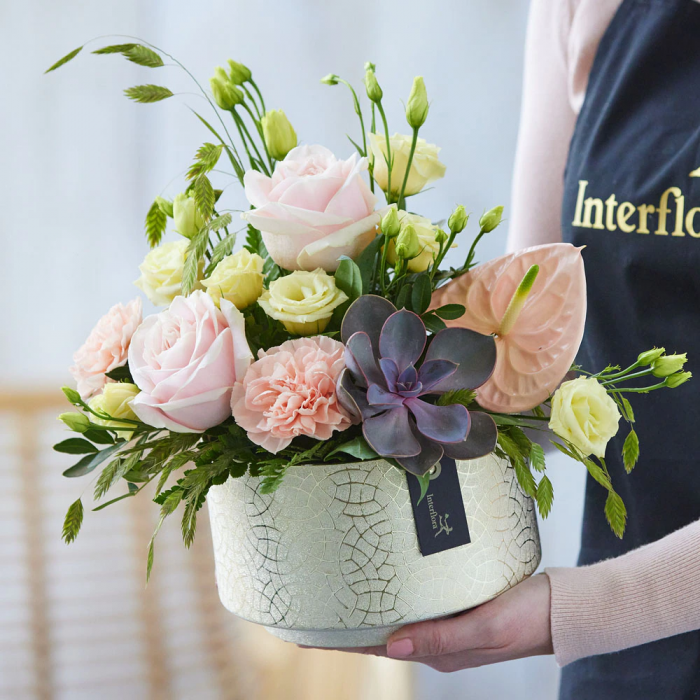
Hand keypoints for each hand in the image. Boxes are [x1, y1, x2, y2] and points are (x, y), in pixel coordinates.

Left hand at [318, 573, 552, 672]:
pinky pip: (415, 605)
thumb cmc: (528, 617)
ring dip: (364, 612)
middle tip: (307, 608)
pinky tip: (382, 584)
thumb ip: (442, 637)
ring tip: (333, 597)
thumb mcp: (487, 627)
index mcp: (440, 651)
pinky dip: (391, 598)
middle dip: (343, 626)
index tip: (303, 634)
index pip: (376, 648)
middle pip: (379, 635)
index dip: (338, 643)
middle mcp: (437, 641)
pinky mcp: (456, 607)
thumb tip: (392, 647)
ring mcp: (446, 625)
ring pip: (394, 619)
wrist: (562, 608)